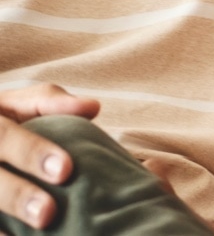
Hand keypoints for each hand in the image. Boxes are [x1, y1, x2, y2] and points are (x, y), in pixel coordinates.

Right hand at [0, 84, 100, 228]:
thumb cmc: (0, 121)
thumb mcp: (16, 105)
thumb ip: (48, 102)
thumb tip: (92, 107)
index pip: (3, 136)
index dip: (32, 152)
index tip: (66, 169)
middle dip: (16, 195)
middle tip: (47, 212)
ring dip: (4, 221)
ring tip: (37, 230)